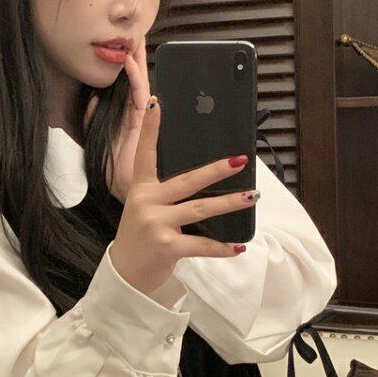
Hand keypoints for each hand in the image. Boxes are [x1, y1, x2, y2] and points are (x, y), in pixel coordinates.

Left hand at [82, 37, 150, 203]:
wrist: (126, 192)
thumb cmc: (114, 173)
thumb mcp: (97, 141)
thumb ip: (92, 121)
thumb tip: (90, 100)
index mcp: (126, 119)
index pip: (127, 87)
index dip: (125, 68)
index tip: (122, 47)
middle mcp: (137, 116)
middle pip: (137, 80)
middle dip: (136, 57)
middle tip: (135, 33)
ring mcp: (143, 118)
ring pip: (141, 83)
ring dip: (138, 61)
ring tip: (135, 39)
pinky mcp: (145, 124)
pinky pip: (141, 97)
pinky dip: (136, 79)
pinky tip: (129, 63)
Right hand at [109, 52, 256, 296]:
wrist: (126, 273)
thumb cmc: (141, 238)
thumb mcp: (145, 210)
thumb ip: (168, 195)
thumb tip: (208, 183)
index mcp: (142, 190)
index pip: (145, 154)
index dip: (150, 128)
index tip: (156, 102)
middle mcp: (147, 203)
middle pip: (187, 180)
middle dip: (216, 170)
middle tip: (240, 160)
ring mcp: (155, 224)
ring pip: (200, 208)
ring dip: (230, 203)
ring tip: (252, 196)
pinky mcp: (166, 246)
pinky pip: (201, 244)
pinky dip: (222, 247)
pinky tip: (238, 245)